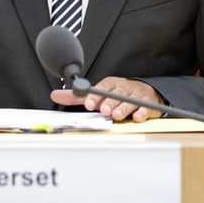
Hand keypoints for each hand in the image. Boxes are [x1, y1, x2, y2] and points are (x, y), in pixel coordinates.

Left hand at [49, 76, 163, 121]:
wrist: (144, 91)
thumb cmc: (116, 94)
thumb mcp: (96, 93)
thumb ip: (77, 97)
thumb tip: (55, 95)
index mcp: (110, 84)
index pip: (102, 88)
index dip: (96, 95)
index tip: (90, 103)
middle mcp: (123, 89)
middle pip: (116, 94)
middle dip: (110, 103)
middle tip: (104, 110)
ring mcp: (136, 96)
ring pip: (130, 101)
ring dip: (123, 108)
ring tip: (117, 115)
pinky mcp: (148, 105)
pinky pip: (145, 108)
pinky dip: (142, 113)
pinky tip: (137, 117)